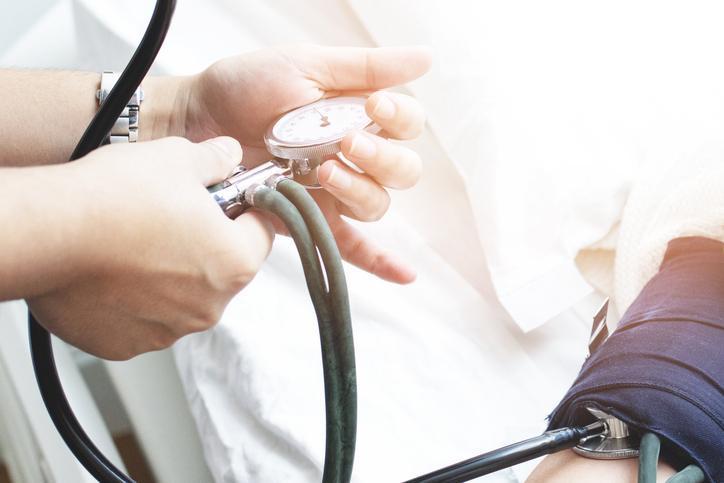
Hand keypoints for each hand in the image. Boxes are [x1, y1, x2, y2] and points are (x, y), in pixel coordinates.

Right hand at [26, 137, 272, 359]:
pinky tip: (113, 271)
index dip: (246, 211)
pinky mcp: (127, 344)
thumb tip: (229, 154)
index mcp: (235, 263)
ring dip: (170, 275)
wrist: (47, 233)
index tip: (229, 200)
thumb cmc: (115, 198)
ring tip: (135, 242)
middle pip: (223, 269)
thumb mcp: (178, 158)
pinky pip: (144, 318)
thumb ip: (215, 160)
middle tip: (173, 216)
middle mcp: (208, 306)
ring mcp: (167, 330)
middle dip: (206, 244)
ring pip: (183, 297)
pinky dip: (135, 299)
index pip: (262, 234)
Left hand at [178, 45, 431, 282]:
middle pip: (401, 171)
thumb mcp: (307, 65)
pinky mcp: (312, 219)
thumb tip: (425, 59)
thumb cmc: (246, 87)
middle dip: (381, 158)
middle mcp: (354, 157)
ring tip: (324, 173)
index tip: (374, 107)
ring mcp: (334, 191)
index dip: (400, 120)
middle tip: (345, 143)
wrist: (198, 121)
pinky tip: (404, 275)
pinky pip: (352, 248)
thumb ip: (365, 68)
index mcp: (359, 118)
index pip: (408, 126)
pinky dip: (381, 262)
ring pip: (376, 204)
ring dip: (361, 190)